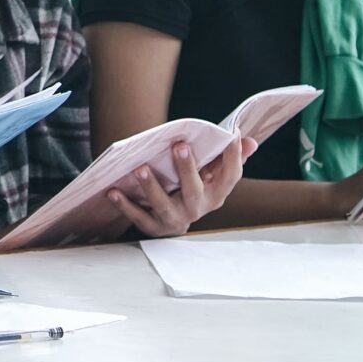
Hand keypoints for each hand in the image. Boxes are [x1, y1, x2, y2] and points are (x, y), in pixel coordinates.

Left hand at [108, 136, 251, 237]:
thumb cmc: (193, 188)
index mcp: (216, 194)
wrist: (173, 221)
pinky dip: (125, 205)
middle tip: (180, 145)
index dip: (234, 157)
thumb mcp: (212, 175)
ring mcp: (175, 220)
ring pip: (164, 205)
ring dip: (151, 187)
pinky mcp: (154, 227)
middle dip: (187, 168)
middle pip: (194, 190)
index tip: (232, 134)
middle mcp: (198, 209)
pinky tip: (114, 191)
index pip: (230, 177)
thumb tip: (249, 140)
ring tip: (140, 168)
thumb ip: (227, 157)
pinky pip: (139, 217)